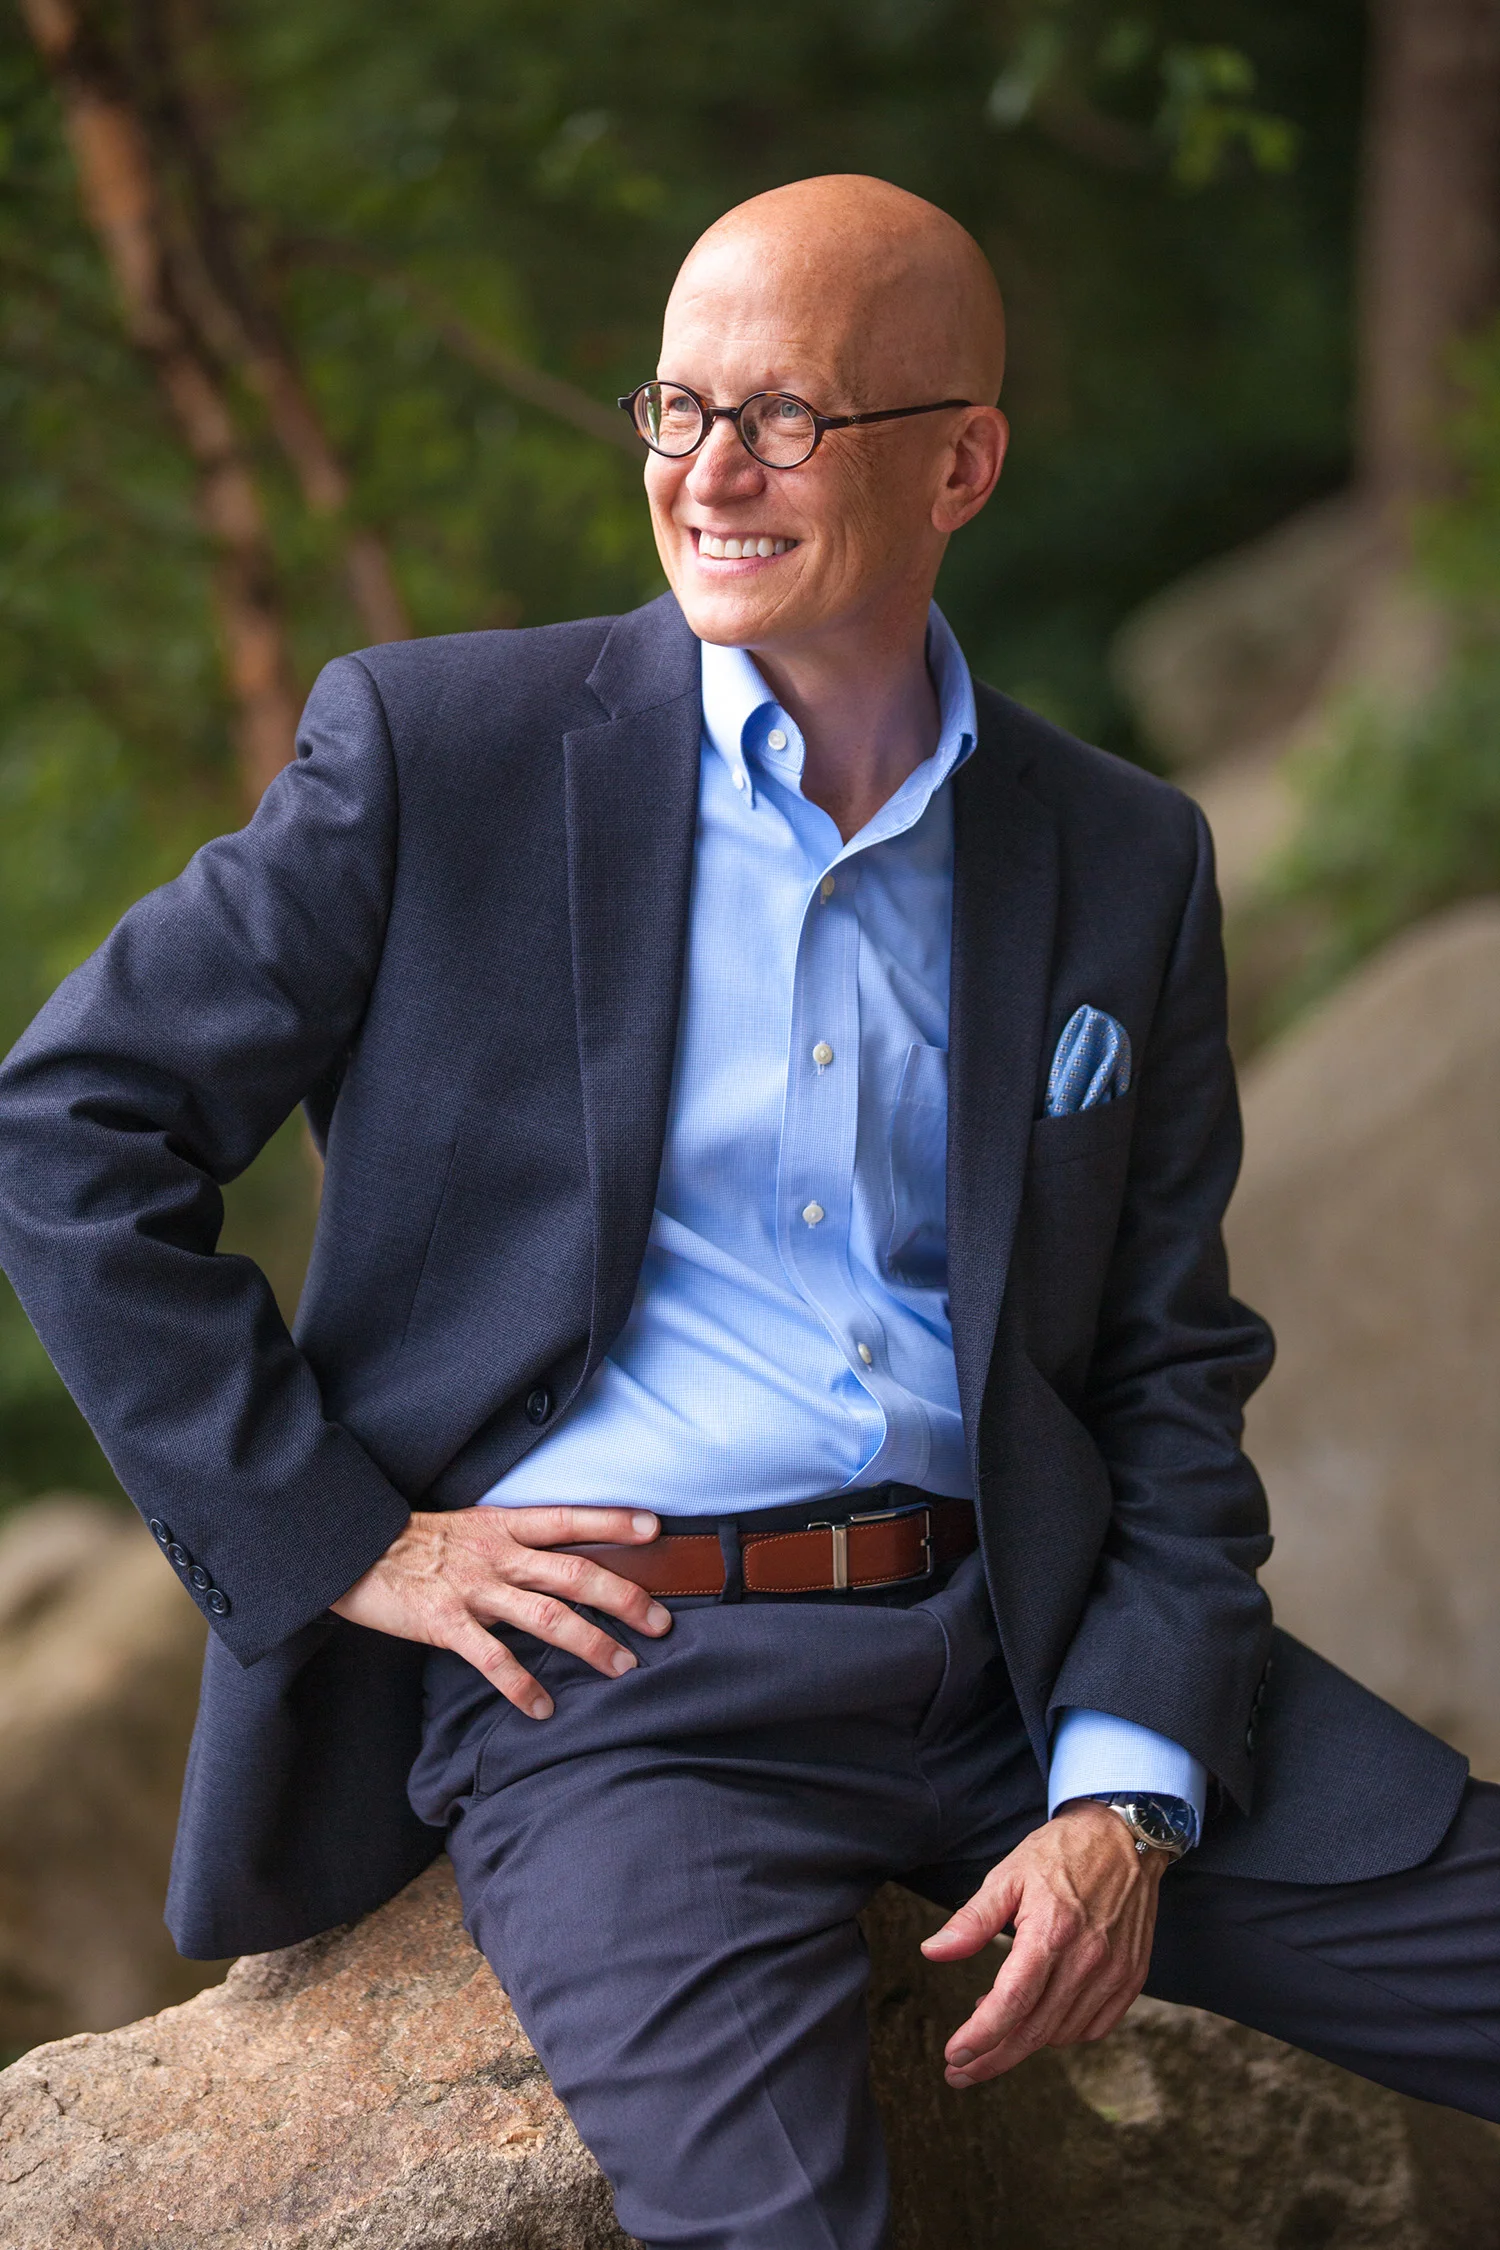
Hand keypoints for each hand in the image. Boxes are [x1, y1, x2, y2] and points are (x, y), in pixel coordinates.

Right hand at [330, 1505, 669, 1718]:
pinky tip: (544, 1708)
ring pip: (546, 1616)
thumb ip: (515, 1544)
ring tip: (624, 1667)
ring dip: (591, 1643)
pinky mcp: (445, 1623)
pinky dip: (522, 1686)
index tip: (655, 1529)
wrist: (352, 1550)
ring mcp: (473, 1589)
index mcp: (504, 1525)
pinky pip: (492, 1659)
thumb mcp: (472, 1527)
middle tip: (661, 1622)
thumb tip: (562, 1563)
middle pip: (575, 1573)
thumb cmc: (417, 1542)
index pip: (569, 1519)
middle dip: (624, 1598)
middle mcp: (497, 1554)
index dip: (612, 1522)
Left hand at [919, 1800, 1164, 2085]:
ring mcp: (1114, 1973)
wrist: (1127, 1836)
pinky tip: (1038, 2021)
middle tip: (959, 2071)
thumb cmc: (1062, 1852)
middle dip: (992, 2058)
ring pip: (1062, 2033)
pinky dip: (1061, 2034)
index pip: (1012, 2003)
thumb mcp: (1009, 1875)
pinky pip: (1093, 2027)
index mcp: (1052, 1932)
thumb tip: (932, 1952)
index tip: (954, 2054)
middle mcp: (1087, 1960)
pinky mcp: (1131, 1978)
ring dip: (1023, 2043)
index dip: (980, 2036)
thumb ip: (972, 1920)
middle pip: (1034, 2030)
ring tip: (992, 2031)